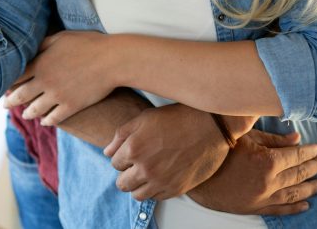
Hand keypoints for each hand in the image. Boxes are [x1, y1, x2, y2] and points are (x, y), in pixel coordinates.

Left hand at [2, 32, 115, 125]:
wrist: (111, 60)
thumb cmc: (87, 44)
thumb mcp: (61, 38)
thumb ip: (43, 45)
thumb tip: (30, 49)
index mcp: (41, 63)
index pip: (16, 76)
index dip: (8, 82)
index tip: (3, 86)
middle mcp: (45, 82)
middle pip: (21, 96)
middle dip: (10, 102)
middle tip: (5, 105)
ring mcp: (58, 96)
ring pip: (35, 110)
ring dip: (27, 113)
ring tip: (25, 114)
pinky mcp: (71, 106)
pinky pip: (54, 118)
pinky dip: (46, 121)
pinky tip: (44, 121)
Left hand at [103, 104, 230, 200]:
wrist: (210, 126)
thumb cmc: (176, 118)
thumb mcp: (144, 118)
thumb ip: (121, 135)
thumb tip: (107, 152)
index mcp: (134, 149)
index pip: (114, 163)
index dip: (122, 157)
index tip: (132, 151)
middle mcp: (146, 168)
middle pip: (122, 184)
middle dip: (126, 174)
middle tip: (136, 164)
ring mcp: (162, 181)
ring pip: (137, 196)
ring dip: (139, 185)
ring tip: (147, 172)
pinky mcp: (176, 189)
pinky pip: (157, 198)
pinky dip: (155, 189)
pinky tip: (161, 175)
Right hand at [187, 129, 316, 215]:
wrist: (197, 174)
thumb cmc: (219, 150)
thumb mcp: (245, 137)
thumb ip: (273, 139)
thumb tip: (296, 138)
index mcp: (266, 161)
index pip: (296, 156)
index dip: (309, 152)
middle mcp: (268, 181)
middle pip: (298, 174)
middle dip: (314, 167)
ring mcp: (262, 197)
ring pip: (294, 193)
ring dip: (311, 188)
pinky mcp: (255, 207)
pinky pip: (281, 209)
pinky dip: (295, 208)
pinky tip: (306, 204)